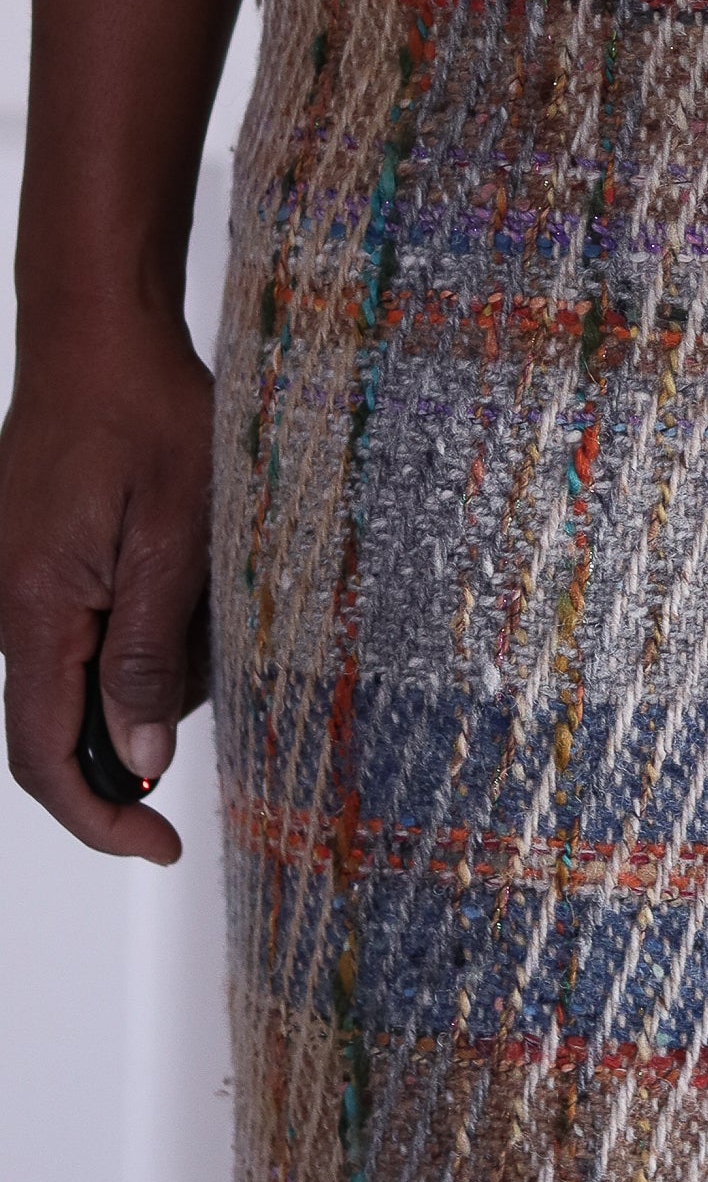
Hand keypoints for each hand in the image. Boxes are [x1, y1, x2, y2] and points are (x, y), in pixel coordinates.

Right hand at [0, 312, 213, 863]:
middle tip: (212, 644)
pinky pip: (83, 625)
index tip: (156, 845)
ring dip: (151, 656)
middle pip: (67, 721)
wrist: (96, 336)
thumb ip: (150, 651)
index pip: (42, 757)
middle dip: (146, 715)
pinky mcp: (33, 563)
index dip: (98, 817)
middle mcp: (6, 608)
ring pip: (84, 672)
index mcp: (34, 612)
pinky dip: (137, 618)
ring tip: (200, 577)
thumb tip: (137, 753)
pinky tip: (174, 562)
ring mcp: (15, 585)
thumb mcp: (177, 536)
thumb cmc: (143, 414)